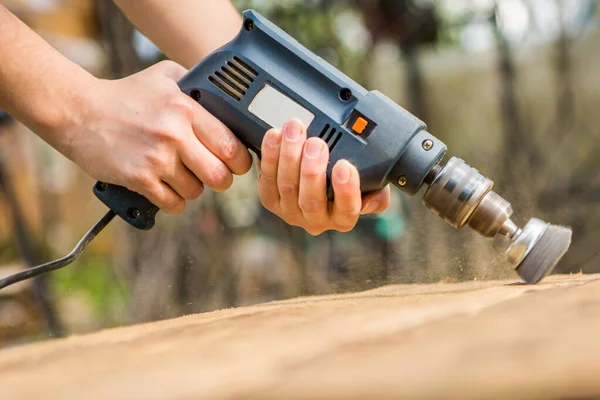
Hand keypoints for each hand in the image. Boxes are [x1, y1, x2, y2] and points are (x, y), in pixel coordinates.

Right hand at [63, 61, 251, 213]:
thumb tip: (229, 102)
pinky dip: (174, 202)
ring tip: (182, 176)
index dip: (240, 161)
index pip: (231, 146)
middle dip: (222, 180)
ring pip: (196, 191)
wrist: (79, 112)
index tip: (237, 163)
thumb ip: (198, 85)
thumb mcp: (165, 76)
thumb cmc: (127, 95)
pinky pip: (172, 204)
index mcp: (185, 108)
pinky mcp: (138, 178)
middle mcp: (174, 134)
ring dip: (193, 189)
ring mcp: (155, 158)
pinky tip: (167, 189)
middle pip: (220, 176)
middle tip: (214, 175)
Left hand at [258, 118, 389, 234]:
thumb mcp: (371, 184)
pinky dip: (270, 155)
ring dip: (289, 156)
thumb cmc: (345, 179)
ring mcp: (290, 211)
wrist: (318, 172)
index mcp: (343, 218)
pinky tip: (275, 136)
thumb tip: (371, 195)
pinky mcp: (270, 199)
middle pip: (311, 200)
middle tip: (316, 143)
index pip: (347, 210)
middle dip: (312, 170)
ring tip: (294, 130)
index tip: (345, 165)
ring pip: (287, 186)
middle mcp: (316, 220)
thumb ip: (376, 189)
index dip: (346, 189)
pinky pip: (267, 178)